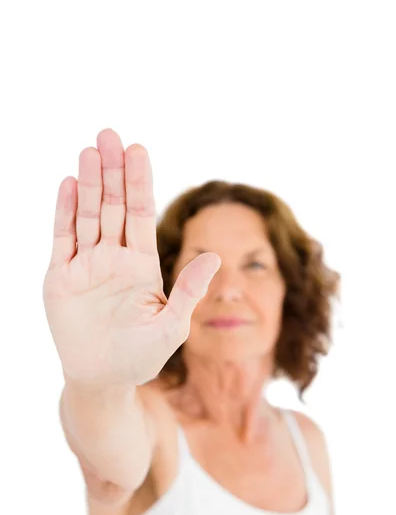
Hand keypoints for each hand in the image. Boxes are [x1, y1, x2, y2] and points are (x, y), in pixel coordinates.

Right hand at [43, 129, 220, 387]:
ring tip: (89, 151)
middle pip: (113, 206)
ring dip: (87, 183)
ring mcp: (86, 265)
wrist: (102, 379)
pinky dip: (64, 212)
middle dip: (112, 172)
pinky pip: (63, 238)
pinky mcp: (61, 277)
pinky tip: (67, 185)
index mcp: (141, 264)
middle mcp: (113, 258)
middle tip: (110, 135)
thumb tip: (215, 256)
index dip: (139, 183)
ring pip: (87, 215)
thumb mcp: (171, 326)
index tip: (138, 151)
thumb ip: (188, 290)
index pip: (141, 214)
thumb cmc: (140, 357)